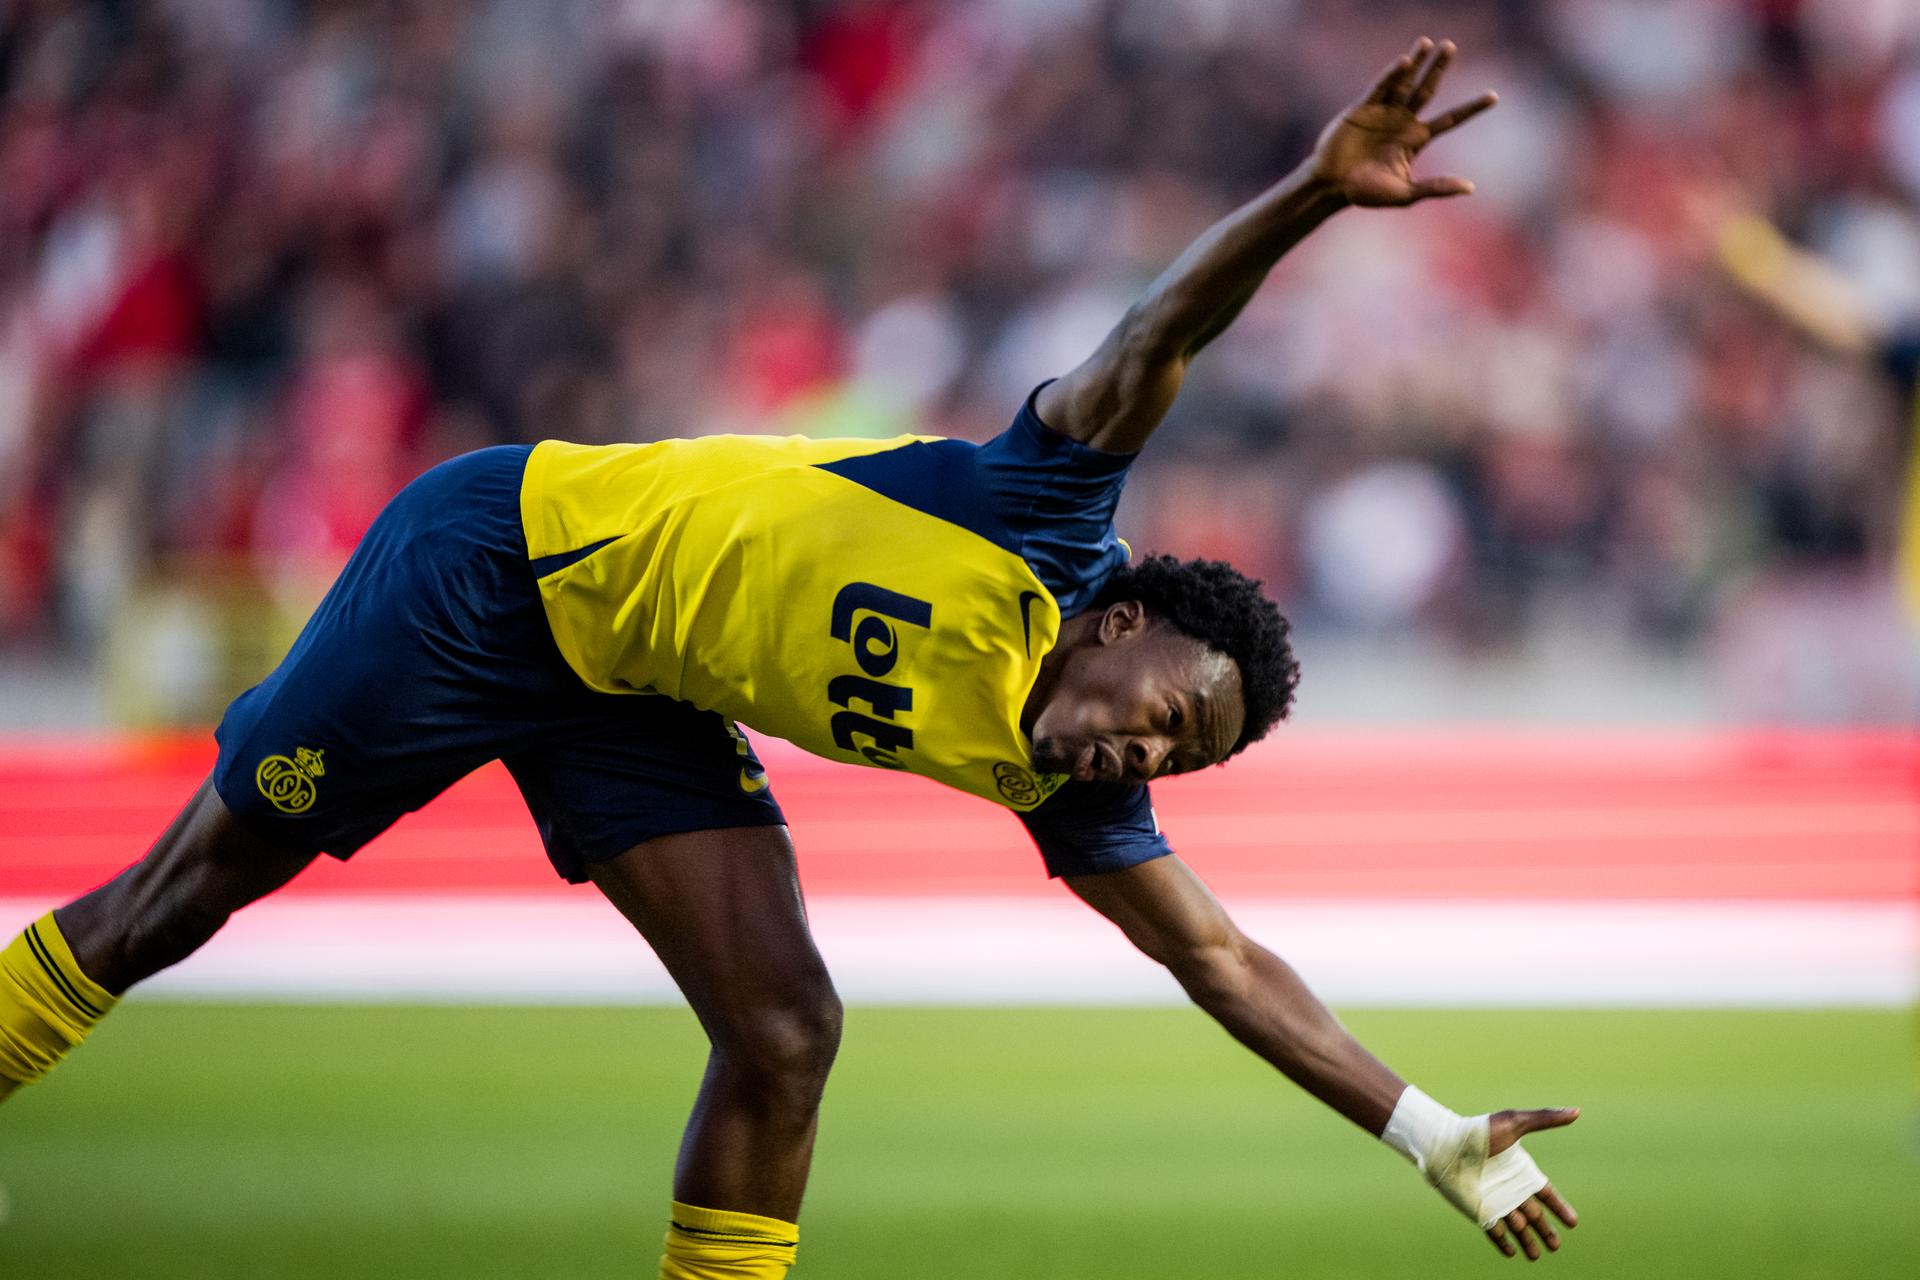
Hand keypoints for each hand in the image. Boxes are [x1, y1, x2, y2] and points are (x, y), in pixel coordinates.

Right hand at [1311, 37, 1497, 206]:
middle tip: (1451, 46)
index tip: (1494, 97)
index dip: (1471, 108)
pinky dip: (1391, 75)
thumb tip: (1470, 188)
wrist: (1331, 187)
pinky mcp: (1362, 109)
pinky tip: (1405, 62)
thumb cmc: (1366, 194)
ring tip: (1428, 42)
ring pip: (1404, 82)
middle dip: (1438, 69)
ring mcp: (1383, 112)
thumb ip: (1436, 187)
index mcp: (1416, 139)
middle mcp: (1403, 121)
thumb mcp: (1405, 194)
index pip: (1450, 119)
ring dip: (1415, 62)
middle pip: (1427, 89)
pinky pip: (1380, 88)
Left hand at [1482, 1107, 1580, 1260]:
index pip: (1546, 1195)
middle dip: (1545, 1231)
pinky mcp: (1479, 1210)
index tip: (1573, 1223)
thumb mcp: (1515, 1122)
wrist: (1444, 1144)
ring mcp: (1494, 1201)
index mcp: (1521, 1171)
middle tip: (1556, 1246)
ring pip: (1516, 1226)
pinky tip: (1511, 1253)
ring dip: (1527, 1240)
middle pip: (1533, 1215)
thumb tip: (1576, 1110)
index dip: (1559, 1208)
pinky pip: (1493, 1231)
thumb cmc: (1479, 1132)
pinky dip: (1502, 1242)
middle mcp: (1510, 1188)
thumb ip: (1545, 1119)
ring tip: (1536, 1256)